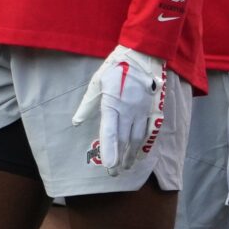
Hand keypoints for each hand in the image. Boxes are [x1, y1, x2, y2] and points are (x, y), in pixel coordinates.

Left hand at [69, 45, 167, 176]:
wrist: (144, 54)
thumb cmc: (116, 67)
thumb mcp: (96, 83)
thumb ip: (87, 104)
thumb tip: (76, 122)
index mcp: (112, 105)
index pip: (110, 132)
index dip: (109, 150)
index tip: (108, 166)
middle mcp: (129, 111)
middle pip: (124, 140)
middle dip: (119, 158)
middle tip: (114, 174)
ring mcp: (142, 111)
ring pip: (138, 138)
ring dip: (132, 154)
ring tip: (127, 166)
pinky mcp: (153, 108)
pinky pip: (150, 131)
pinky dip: (146, 144)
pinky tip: (143, 152)